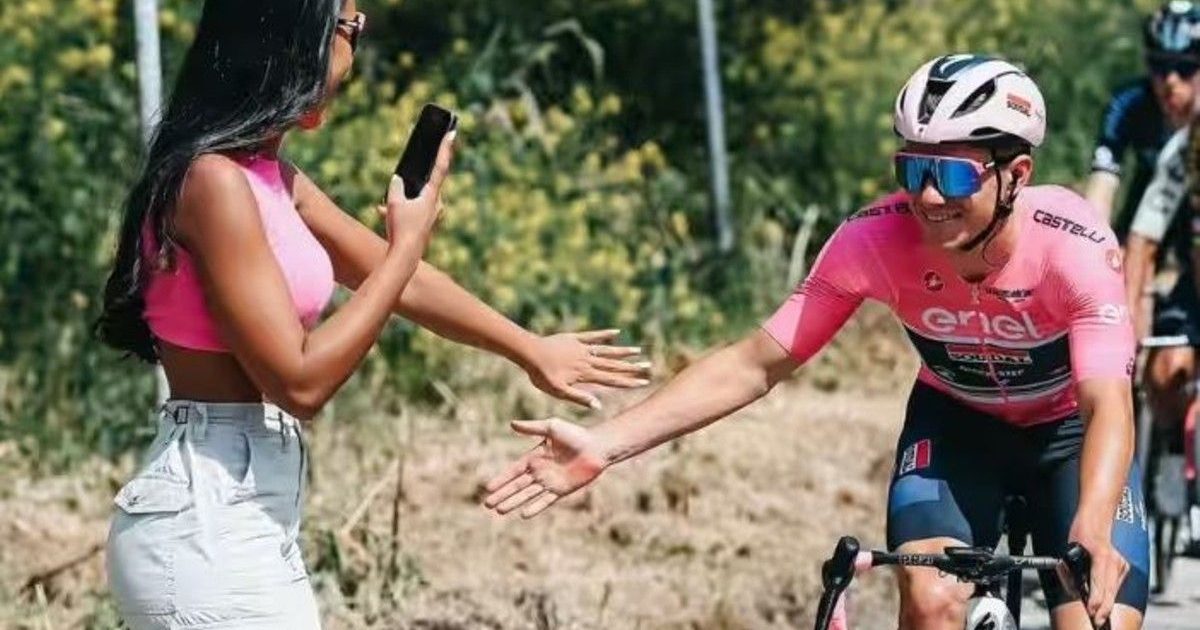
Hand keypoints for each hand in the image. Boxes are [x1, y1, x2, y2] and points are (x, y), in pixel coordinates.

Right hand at [379, 130, 455, 245]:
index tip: (452, 132)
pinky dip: (397, 210)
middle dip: (419, 173)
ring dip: (401, 197)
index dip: (445, 148)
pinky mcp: (424, 224)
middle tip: (422, 153)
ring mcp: (431, 214)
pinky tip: (381, 212)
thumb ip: (395, 187)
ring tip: (386, 202)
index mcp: (432, 195)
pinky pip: (410, 210)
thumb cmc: (402, 227)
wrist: (405, 255)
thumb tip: (397, 180)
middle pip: (429, 181)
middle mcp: (436, 204)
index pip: (440, 166)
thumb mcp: (394, 202)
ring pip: (416, 198)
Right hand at [482, 418, 607, 517]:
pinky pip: (545, 500)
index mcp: (535, 457)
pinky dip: (534, 507)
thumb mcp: (552, 428)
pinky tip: (523, 514)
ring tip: (499, 510)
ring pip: (527, 495)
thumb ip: (532, 428)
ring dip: (513, 502)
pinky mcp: (561, 490)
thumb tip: (512, 424)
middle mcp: (540, 471)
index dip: (501, 479)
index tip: (488, 488)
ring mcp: (550, 482)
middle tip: (487, 504)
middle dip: (502, 494)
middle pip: (517, 486)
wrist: (597, 447)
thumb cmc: (575, 434)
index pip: (514, 471)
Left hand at [523, 329, 649, 408]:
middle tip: (648, 366)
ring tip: (638, 351)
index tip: (643, 382)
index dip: (628, 381)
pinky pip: (594, 335)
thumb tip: (597, 406)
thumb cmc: (541, 375)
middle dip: (632, 367)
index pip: (611, 379)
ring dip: (623, 351)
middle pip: (614, 364)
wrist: (530, 352)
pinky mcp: (575, 338)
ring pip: (607, 350)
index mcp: (585, 375)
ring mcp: (583, 348)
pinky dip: (605, 334)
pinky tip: (617, 332)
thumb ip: (578, 398)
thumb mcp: (558, 391)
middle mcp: (588, 360)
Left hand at [1057, 524, 1127, 626]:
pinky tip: (1104, 603)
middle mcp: (1115, 561)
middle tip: (1097, 621)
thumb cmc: (1082, 532)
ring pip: (1114, 590)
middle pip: (1110, 591)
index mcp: (1102, 557)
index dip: (1095, 600)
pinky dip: (1109, 594)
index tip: (1091, 611)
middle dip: (1103, 608)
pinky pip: (1116, 585)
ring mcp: (1121, 564)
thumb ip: (1073, 571)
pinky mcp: (1123, 566)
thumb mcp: (1070, 550)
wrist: (1097, 517)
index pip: (1099, 584)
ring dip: (1106, 604)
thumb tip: (1075, 590)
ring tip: (1099, 616)